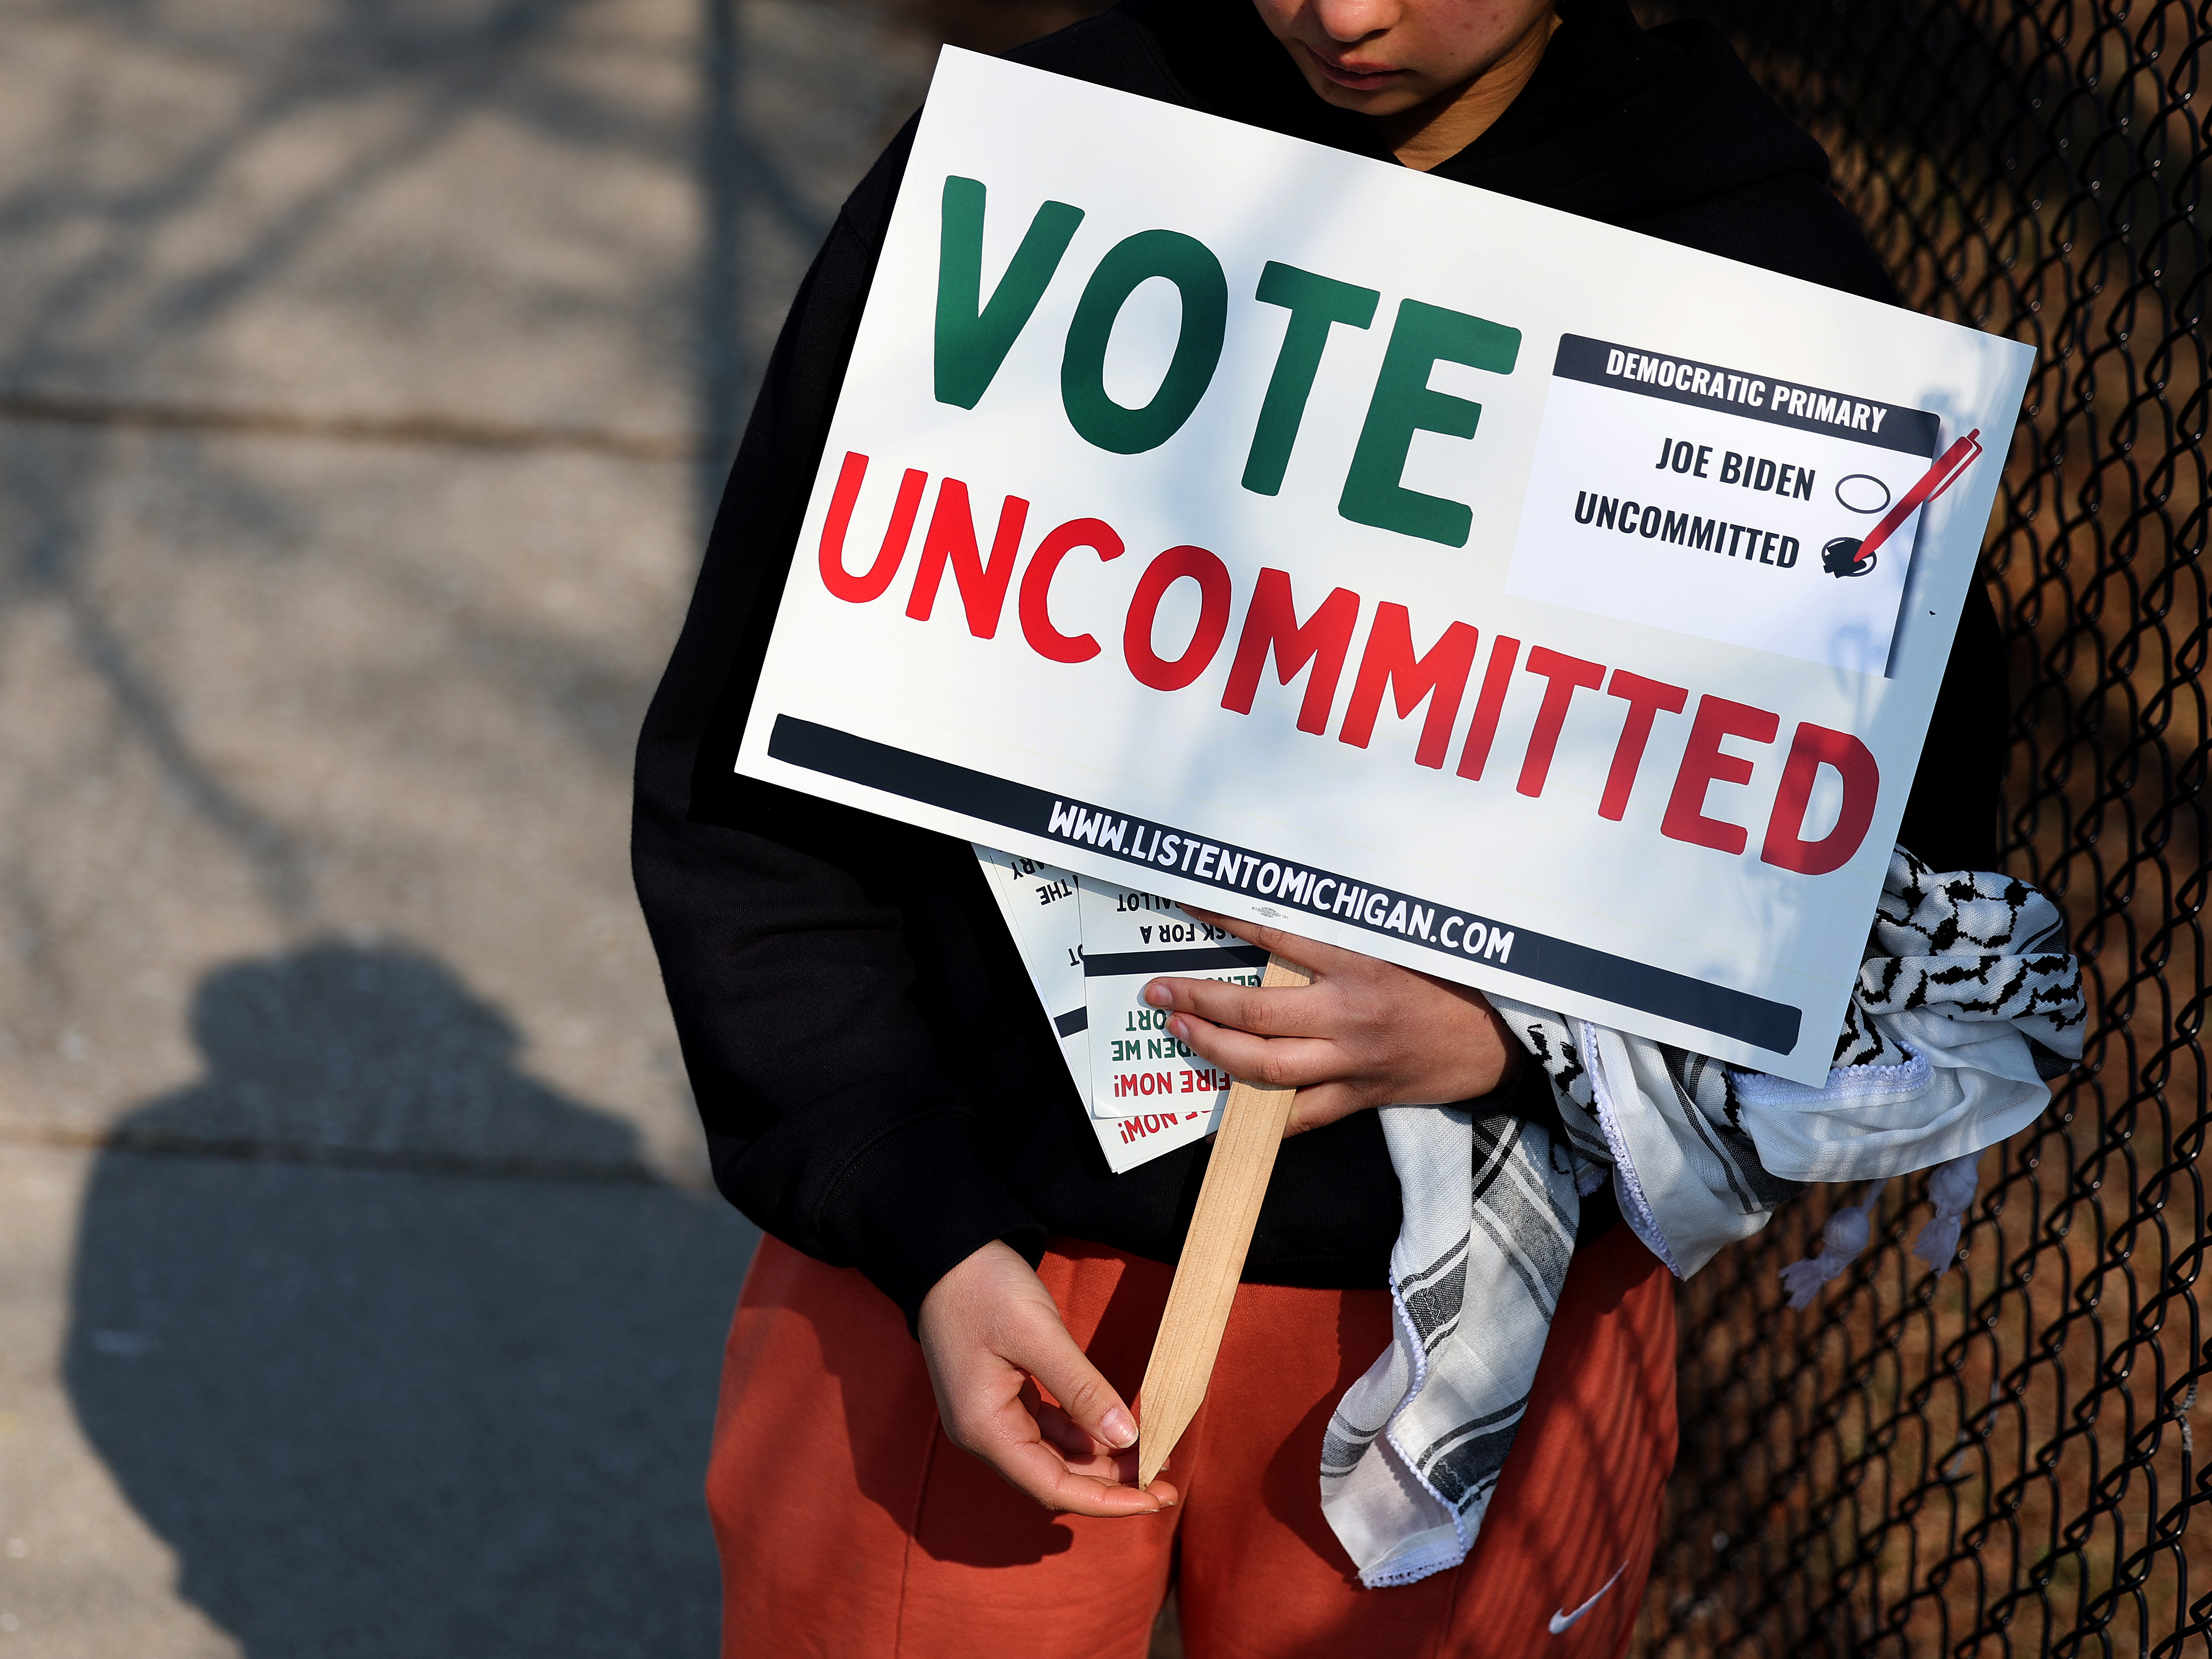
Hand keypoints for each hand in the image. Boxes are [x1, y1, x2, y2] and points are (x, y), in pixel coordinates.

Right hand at [916, 1240, 1177, 1515]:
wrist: (944, 1251)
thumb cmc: (983, 1286)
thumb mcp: (1037, 1333)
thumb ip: (1081, 1389)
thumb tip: (1126, 1439)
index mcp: (984, 1428)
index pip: (1053, 1487)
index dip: (1107, 1501)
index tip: (1155, 1499)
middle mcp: (983, 1433)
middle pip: (1055, 1478)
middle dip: (1110, 1484)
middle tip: (1167, 1479)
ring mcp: (990, 1415)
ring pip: (1054, 1456)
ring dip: (1101, 1460)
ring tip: (1151, 1454)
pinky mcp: (999, 1396)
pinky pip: (1046, 1430)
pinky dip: (1082, 1433)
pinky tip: (1116, 1429)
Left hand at [1143, 909, 1521, 1136]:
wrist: (1504, 1040)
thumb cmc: (1455, 979)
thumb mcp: (1405, 940)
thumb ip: (1349, 930)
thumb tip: (1289, 911)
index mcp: (1361, 964)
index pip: (1277, 935)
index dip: (1227, 919)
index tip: (1190, 903)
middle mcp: (1349, 1014)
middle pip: (1256, 1010)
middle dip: (1199, 999)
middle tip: (1158, 991)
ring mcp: (1352, 1062)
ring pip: (1266, 1065)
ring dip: (1215, 1049)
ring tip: (1180, 1030)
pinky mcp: (1361, 1097)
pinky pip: (1302, 1112)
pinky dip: (1263, 1110)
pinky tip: (1228, 1101)